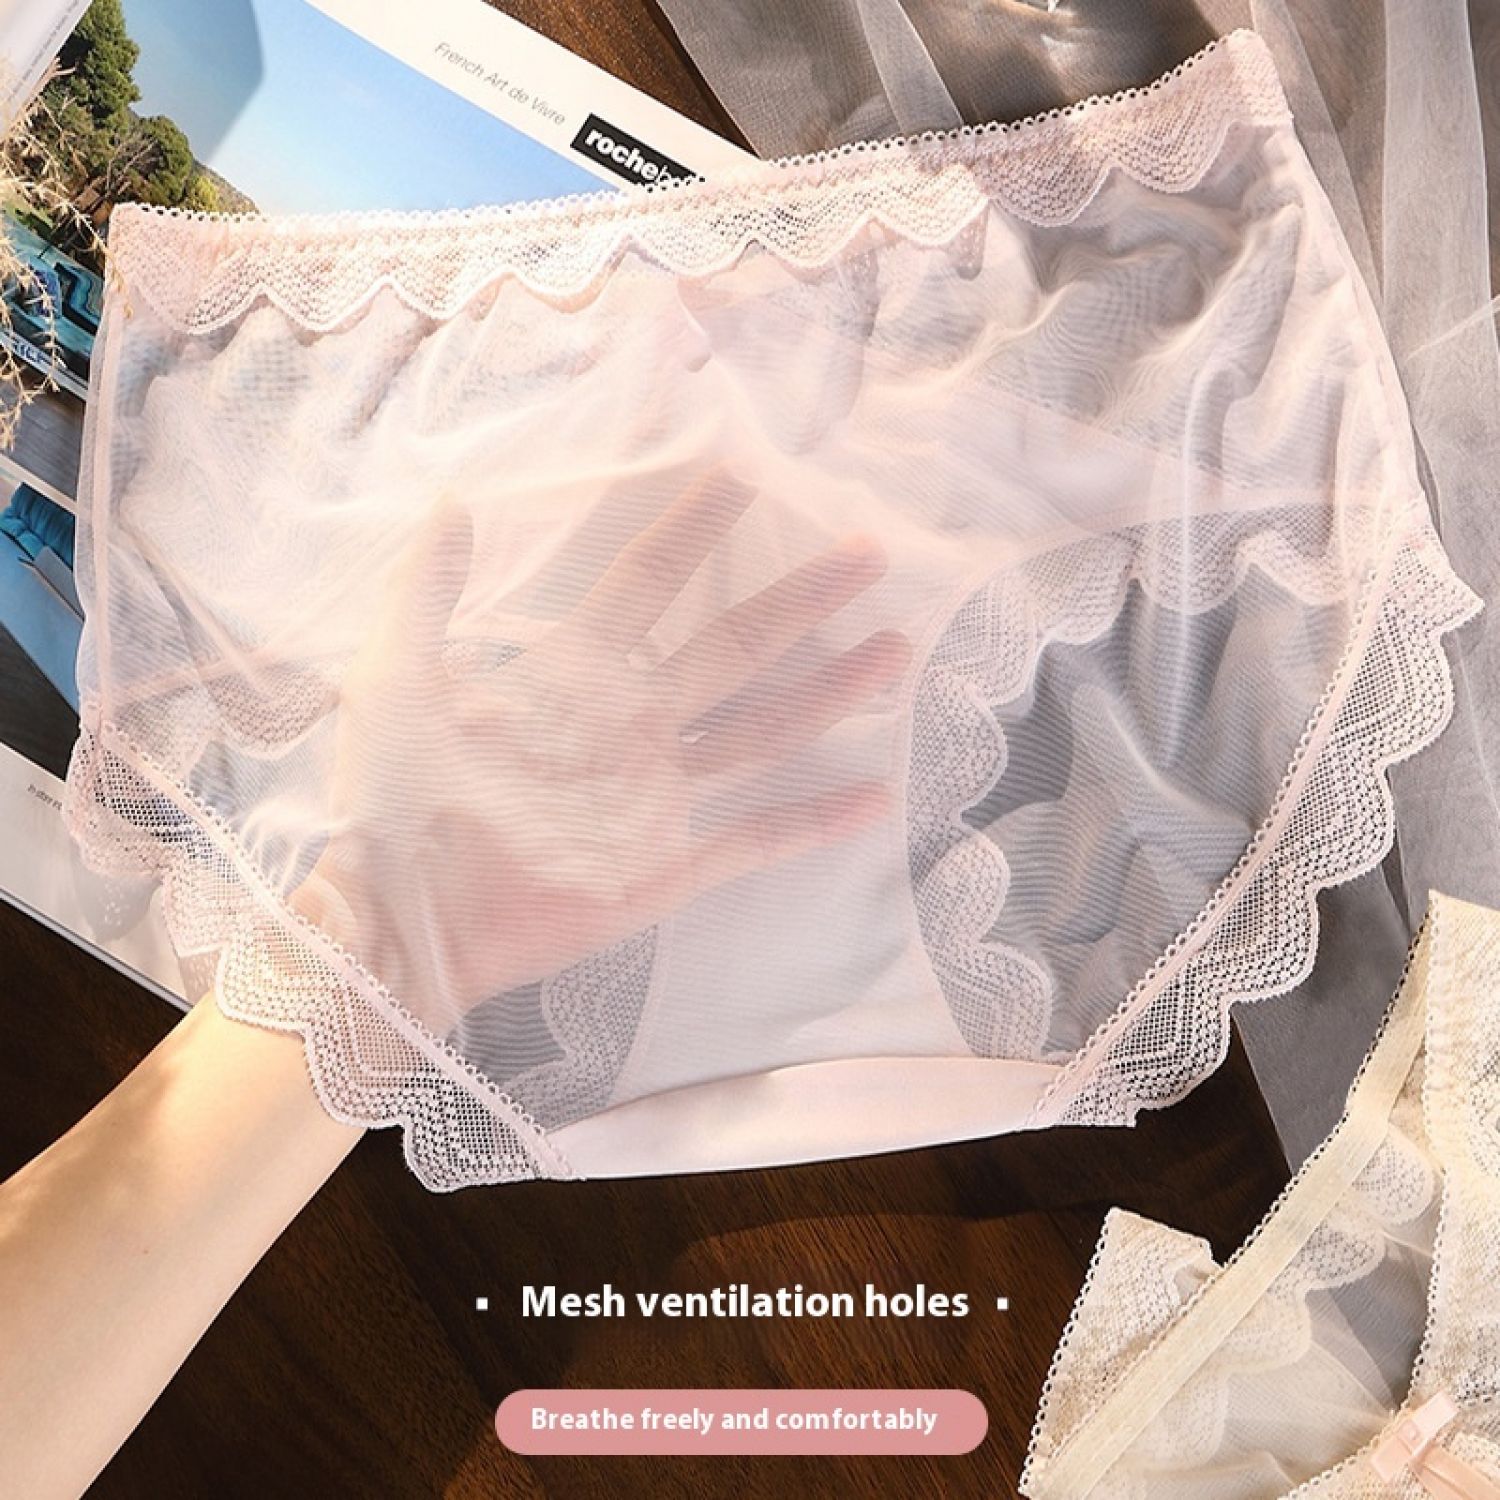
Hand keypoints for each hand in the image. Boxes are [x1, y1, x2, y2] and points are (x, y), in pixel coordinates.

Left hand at [301, 474, 908, 1025]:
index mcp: (574, 675)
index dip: (691, 530)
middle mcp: (631, 725)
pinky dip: (812, 822)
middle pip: (733, 648)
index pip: (647, 585)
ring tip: (895, 650)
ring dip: (829, 693)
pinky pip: (753, 842)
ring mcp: (656, 798)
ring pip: (762, 733)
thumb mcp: (395, 677)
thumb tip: (453, 497)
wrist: (400, 915)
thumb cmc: (392, 797)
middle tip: (865, 550)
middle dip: (799, 600)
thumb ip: (426, 590)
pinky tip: (874, 796)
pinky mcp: (666, 869)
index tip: (742, 476)